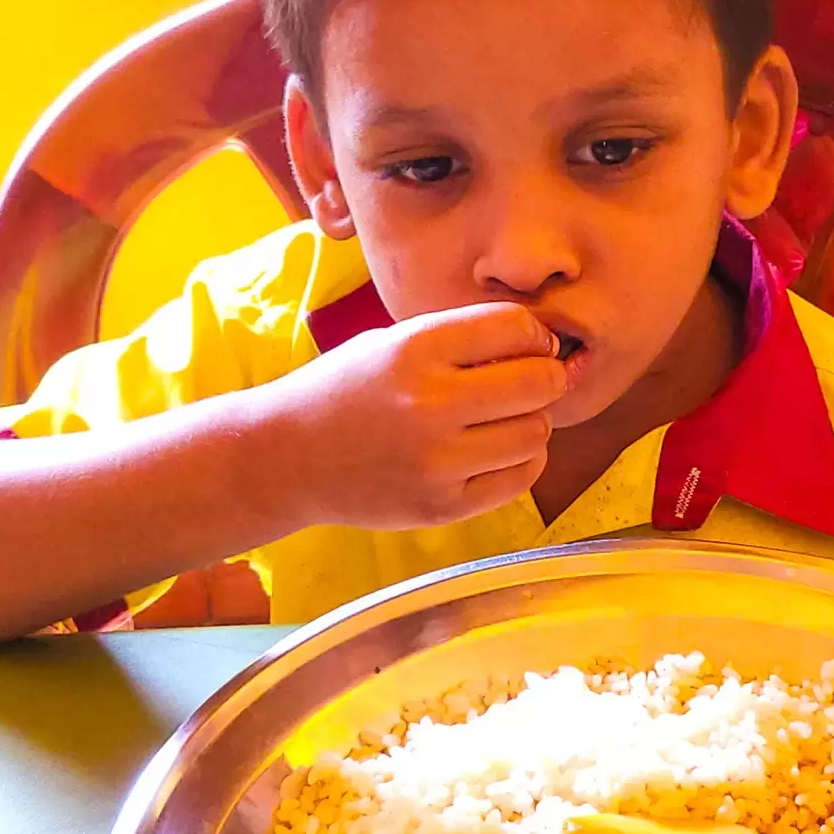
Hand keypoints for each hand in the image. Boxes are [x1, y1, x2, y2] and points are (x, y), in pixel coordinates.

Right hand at [262, 302, 567, 529]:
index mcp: (414, 350)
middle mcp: (428, 404)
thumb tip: (540, 345)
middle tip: (533, 381)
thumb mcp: (391, 342)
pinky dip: (523, 460)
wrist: (287, 457)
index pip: (513, 327)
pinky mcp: (441, 506)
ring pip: (536, 433)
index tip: (532, 344)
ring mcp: (435, 461)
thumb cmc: (346, 391)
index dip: (535, 334)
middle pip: (537, 382)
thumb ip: (459, 340)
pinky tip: (500, 450)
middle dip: (547, 377)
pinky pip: (520, 478)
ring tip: (507, 419)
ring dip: (533, 422)